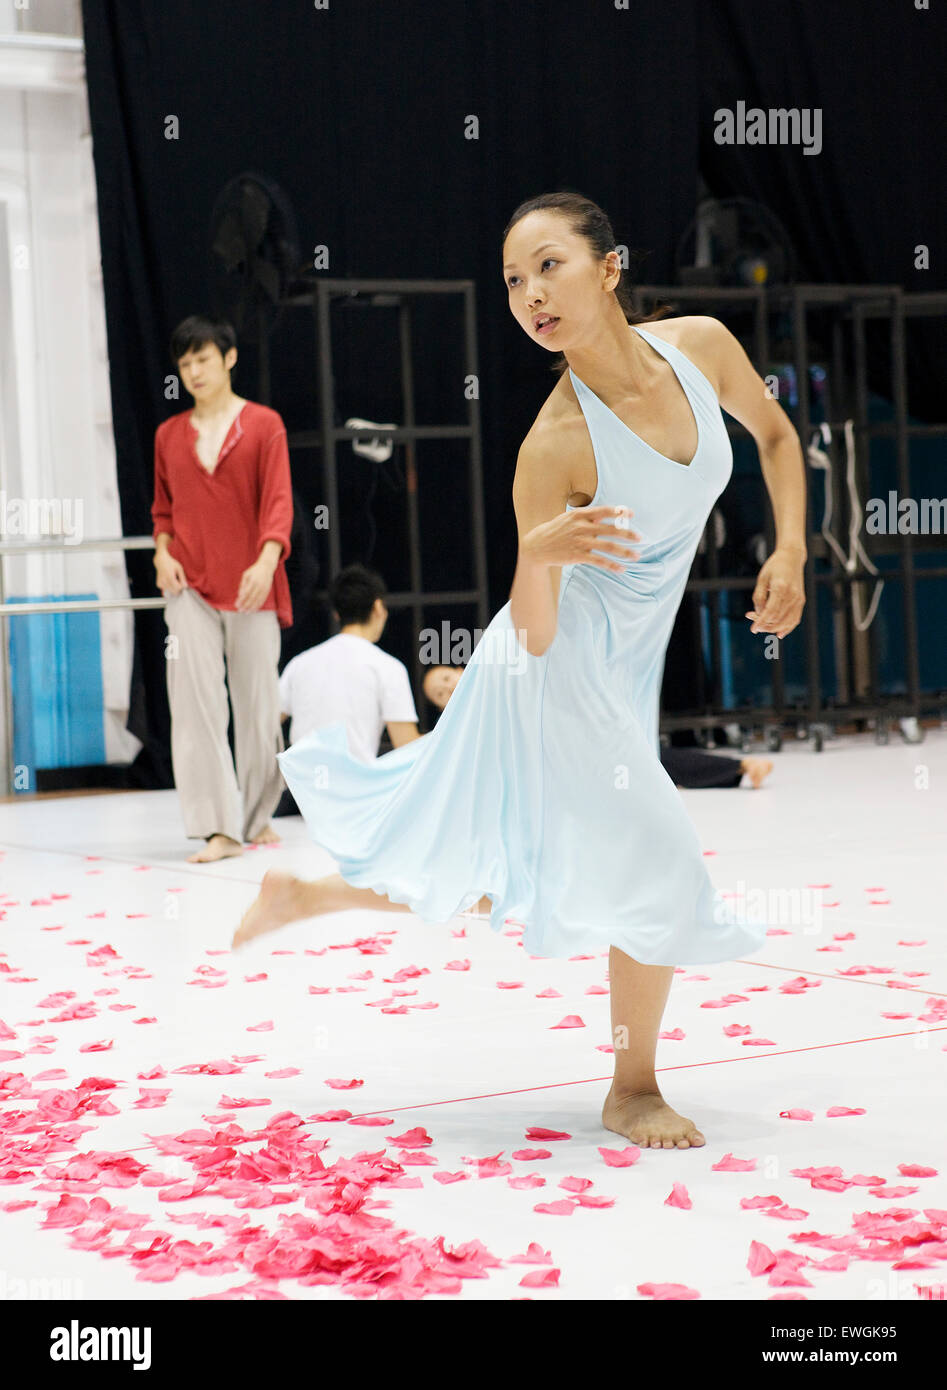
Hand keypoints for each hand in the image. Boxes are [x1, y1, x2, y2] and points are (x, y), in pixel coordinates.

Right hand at [154, 552, 187, 594]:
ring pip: (170, 591)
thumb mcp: (179, 568)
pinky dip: (169, 587)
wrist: (161, 561)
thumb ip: (182, 578)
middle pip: (174, 591)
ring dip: (173, 588)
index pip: (178, 588)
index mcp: (170, 577)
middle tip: (178, 582)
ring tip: (173, 580)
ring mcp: (160, 583)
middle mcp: (164, 581)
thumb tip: (185, 586)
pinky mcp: (158, 584)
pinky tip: (168, 580)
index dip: (182, 587)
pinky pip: (166, 589)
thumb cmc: (171, 564)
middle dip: (178, 589)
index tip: (182, 583)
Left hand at [236, 559, 275, 611]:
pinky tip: (254, 609)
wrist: (267, 567)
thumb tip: (239, 595)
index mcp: (253, 580)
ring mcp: (264, 588)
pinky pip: (263, 600)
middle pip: (252, 598)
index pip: (246, 593)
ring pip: (258, 600)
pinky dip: (258, 605)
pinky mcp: (267, 591)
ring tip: (246, 612)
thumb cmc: (254, 571)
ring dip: (251, 607)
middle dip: (245, 605)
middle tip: (240, 610)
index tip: (236, 605)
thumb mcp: (246, 574)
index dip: (241, 600)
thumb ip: (242, 584)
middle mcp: (259, 585)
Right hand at [524, 505, 641, 573]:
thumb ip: (586, 517)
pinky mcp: (578, 556)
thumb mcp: (568, 518)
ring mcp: (580, 542)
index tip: (631, 514)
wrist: (536, 546)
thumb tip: (607, 518)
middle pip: (610, 530)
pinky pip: (599, 561)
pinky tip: (621, 569)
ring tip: (636, 556)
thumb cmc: (555, 531)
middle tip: (640, 538)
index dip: (619, 512)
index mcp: (579, 515)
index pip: (603, 511)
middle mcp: (581, 527)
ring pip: (608, 547)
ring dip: (624, 552)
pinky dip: (612, 565)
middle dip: (628, 534)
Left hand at [745, 548, 805, 638]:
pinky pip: (795, 619)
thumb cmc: (774, 567)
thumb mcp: (761, 579)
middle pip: (778, 619)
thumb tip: (759, 614)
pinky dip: (787, 628)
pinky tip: (779, 634)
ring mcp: (798, 599)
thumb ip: (759, 597)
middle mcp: (792, 595)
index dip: (761, 622)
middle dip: (764, 625)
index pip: (770, 611)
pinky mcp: (801, 601)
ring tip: (762, 625)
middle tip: (753, 622)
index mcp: (781, 588)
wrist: (792, 558)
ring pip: (787, 622)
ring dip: (773, 627)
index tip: (753, 629)